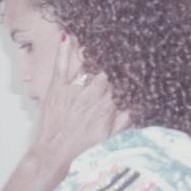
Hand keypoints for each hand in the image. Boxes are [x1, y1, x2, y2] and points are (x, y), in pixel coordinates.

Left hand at [29, 33, 130, 173]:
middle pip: (106, 72)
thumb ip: (124, 121)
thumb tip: (137, 106)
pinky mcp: (56, 89)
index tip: (134, 61)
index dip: (126, 72)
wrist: (53, 157)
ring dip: (94, 50)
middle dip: (113, 59)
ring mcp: (73, 90)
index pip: (120, 84)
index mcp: (106, 108)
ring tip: (101, 33)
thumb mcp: (109, 140)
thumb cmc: (81, 152)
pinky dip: (64, 51)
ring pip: (87, 65)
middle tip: (120, 42)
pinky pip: (61, 66)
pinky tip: (68, 35)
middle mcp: (91, 96)